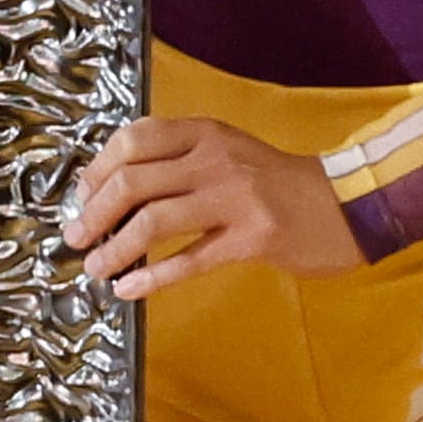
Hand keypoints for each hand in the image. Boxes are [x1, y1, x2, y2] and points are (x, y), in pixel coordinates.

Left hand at [66, 117, 358, 297]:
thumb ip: (179, 162)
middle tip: (74, 238)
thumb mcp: (227, 153)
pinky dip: (151, 277)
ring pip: (153, 221)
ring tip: (94, 269)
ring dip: (113, 248)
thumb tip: (114, 192)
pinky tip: (128, 289)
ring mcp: (235, 198)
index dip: (97, 170)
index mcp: (204, 133)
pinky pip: (189, 259)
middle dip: (93, 213)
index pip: (133, 139)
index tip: (81, 197)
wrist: (348, 203)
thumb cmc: (278, 183)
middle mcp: (215, 159)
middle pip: (133, 181)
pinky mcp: (252, 238)